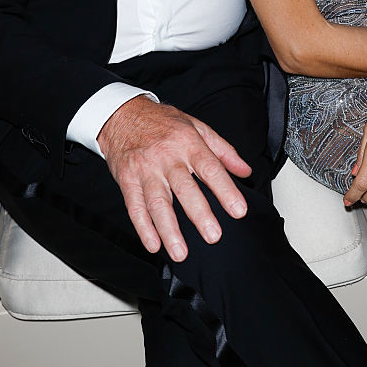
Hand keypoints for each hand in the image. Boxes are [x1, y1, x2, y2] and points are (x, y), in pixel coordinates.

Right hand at [98, 96, 250, 262]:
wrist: (121, 114)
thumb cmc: (161, 122)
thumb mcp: (196, 127)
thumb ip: (222, 150)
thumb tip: (245, 170)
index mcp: (187, 143)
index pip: (210, 167)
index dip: (225, 190)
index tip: (238, 210)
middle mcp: (166, 157)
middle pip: (184, 188)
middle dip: (199, 213)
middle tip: (213, 235)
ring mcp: (145, 169)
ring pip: (158, 202)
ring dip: (169, 230)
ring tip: (181, 252)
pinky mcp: (127, 180)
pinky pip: (135, 206)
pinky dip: (143, 228)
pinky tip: (153, 244)